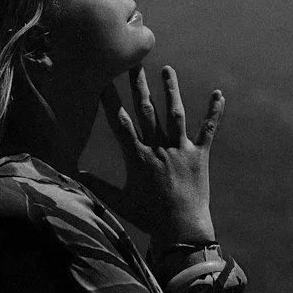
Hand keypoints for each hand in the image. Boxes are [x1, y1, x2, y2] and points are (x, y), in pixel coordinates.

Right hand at [86, 65, 223, 244]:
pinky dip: (214, 112)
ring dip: (171, 90)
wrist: (181, 230)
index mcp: (138, 157)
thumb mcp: (119, 201)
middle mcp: (158, 148)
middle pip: (146, 110)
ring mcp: (180, 150)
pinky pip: (208, 130)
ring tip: (167, 69)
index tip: (103, 79)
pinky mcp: (199, 156)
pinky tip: (219, 94)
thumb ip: (97, 186)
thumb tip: (74, 175)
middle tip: (134, 62)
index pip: (120, 122)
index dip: (110, 99)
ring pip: (175, 114)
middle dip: (139, 85)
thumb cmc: (148, 217)